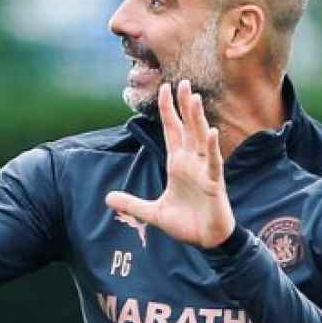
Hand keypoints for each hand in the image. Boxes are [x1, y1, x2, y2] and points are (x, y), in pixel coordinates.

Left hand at [104, 80, 235, 248]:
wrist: (205, 241)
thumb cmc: (185, 223)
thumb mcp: (152, 212)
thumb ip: (132, 204)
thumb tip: (108, 198)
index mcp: (177, 164)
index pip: (172, 131)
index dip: (168, 111)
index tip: (164, 89)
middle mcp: (191, 162)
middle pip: (187, 127)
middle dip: (183, 105)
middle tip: (182, 81)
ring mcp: (203, 170)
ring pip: (200, 139)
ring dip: (197, 119)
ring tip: (193, 98)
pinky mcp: (214, 182)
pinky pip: (213, 162)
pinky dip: (212, 148)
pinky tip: (212, 132)